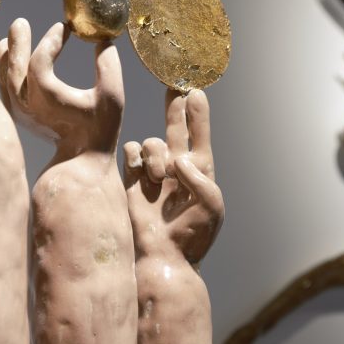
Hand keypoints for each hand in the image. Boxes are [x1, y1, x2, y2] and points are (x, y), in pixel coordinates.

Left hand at [0, 18, 122, 154]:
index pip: (40, 61)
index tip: (64, 28)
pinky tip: (13, 54)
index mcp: (48, 100)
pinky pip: (5, 87)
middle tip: (20, 23)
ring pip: (5, 77)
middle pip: (14, 67)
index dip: (51, 40)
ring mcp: (19, 112)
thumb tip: (102, 40)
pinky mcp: (18, 115)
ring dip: (9, 54)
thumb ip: (109, 66)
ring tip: (14, 35)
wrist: (82, 159)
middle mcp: (28, 106)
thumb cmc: (100, 128)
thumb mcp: (112, 96)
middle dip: (18, 42)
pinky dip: (7, 68)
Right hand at [125, 89, 223, 264]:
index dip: (198, 114)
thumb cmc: (190, 237)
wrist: (160, 258)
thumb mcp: (211, 207)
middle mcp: (176, 171)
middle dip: (175, 107)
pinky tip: (144, 174)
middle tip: (174, 85)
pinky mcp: (131, 181)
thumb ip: (201, 178)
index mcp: (200, 174)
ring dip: (156, 153)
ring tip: (160, 178)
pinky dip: (138, 158)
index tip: (197, 92)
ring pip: (152, 142)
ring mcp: (153, 175)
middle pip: (176, 129)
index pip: (200, 137)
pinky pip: (132, 154)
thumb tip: (179, 159)